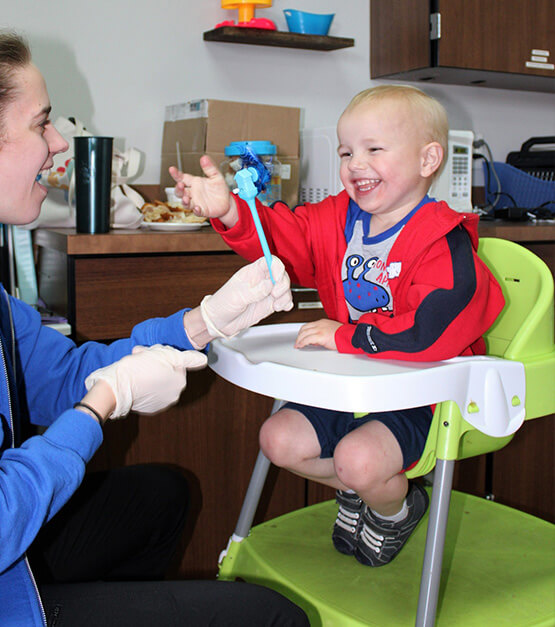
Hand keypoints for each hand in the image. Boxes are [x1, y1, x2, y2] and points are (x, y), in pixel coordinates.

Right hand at [85, 345, 207, 417]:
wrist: (115, 388)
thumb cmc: (138, 370)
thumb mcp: (166, 356)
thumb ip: (188, 358)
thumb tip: (203, 359)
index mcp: (180, 382)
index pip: (176, 360)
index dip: (163, 353)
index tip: (153, 353)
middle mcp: (174, 395)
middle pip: (167, 370)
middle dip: (155, 360)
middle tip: (142, 356)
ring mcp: (161, 403)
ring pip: (157, 379)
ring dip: (148, 369)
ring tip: (135, 365)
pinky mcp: (148, 407)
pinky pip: (148, 390)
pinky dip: (143, 382)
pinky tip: (134, 377)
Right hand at [169, 155, 236, 225]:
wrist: (227, 202)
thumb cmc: (219, 189)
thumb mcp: (216, 176)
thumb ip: (210, 168)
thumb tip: (204, 158)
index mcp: (195, 183)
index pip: (182, 178)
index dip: (176, 174)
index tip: (171, 169)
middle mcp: (193, 193)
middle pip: (180, 191)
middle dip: (178, 189)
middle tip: (180, 185)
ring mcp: (196, 202)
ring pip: (185, 202)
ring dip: (184, 201)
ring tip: (185, 198)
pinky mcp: (202, 211)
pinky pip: (197, 212)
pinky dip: (196, 210)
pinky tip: (197, 208)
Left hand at [201, 256, 292, 338]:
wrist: (219, 322)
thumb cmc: (222, 305)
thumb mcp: (236, 297)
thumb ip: (254, 291)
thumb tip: (269, 284)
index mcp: (251, 273)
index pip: (269, 261)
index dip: (276, 266)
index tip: (277, 277)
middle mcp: (261, 280)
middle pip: (281, 274)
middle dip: (283, 283)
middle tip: (275, 294)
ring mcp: (266, 292)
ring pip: (284, 288)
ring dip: (285, 296)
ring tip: (276, 305)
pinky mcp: (270, 304)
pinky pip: (284, 300)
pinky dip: (287, 303)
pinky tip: (282, 308)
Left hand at [294, 319, 341, 350]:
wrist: (349, 336)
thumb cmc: (343, 335)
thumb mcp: (331, 331)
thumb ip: (323, 333)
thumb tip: (316, 340)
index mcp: (322, 322)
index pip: (308, 325)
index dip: (303, 332)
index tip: (301, 336)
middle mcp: (320, 324)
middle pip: (304, 329)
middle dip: (299, 336)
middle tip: (298, 342)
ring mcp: (320, 330)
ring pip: (304, 333)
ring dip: (299, 340)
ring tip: (298, 345)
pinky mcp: (320, 336)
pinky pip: (307, 339)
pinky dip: (302, 343)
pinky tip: (301, 346)